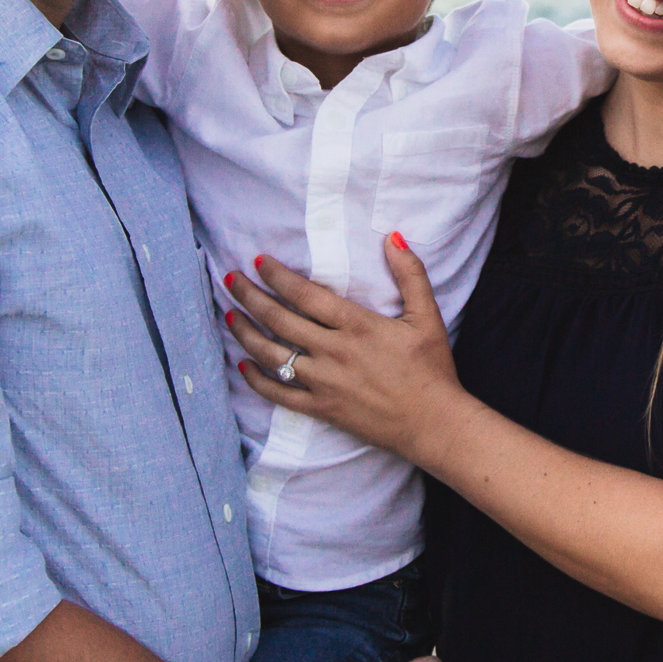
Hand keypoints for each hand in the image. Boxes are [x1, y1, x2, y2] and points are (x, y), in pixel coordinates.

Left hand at [225, 235, 465, 463]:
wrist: (433, 423)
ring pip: (271, 354)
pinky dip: (257, 379)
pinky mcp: (321, 409)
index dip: (278, 276)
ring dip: (245, 332)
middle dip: (250, 296)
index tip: (259, 262)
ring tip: (229, 315)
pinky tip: (242, 364)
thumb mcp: (427, 316)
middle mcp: (333, 352)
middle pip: (279, 319)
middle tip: (230, 279)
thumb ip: (410, 274)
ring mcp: (323, 383)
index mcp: (356, 326)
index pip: (305, 295)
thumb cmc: (431, 368)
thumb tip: (393, 237)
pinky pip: (279, 394)